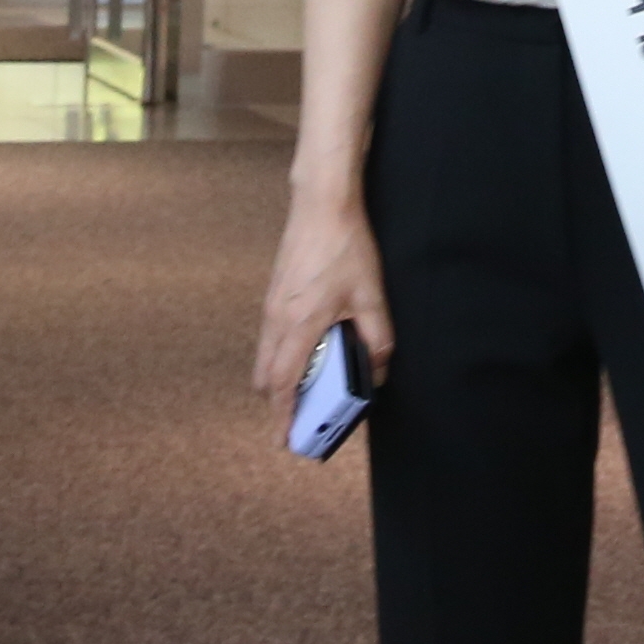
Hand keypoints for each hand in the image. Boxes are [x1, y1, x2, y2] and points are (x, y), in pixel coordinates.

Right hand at [255, 188, 394, 404]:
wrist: (321, 203)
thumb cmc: (344, 246)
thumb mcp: (372, 297)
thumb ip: (377, 340)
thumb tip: (376, 372)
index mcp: (299, 325)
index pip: (283, 384)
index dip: (283, 416)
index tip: (285, 439)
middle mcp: (277, 320)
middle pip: (266, 377)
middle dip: (279, 404)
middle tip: (299, 422)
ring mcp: (271, 306)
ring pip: (266, 358)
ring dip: (280, 380)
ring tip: (305, 394)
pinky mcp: (274, 295)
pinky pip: (270, 338)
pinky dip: (281, 357)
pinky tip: (307, 355)